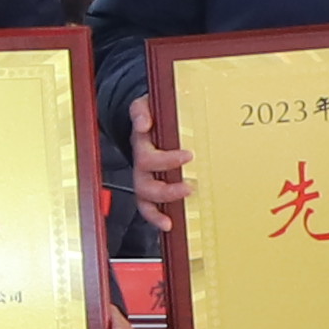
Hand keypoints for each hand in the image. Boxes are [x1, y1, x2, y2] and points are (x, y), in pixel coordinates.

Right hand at [126, 93, 185, 236]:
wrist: (145, 119)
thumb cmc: (151, 113)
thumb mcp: (145, 104)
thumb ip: (142, 110)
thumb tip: (143, 123)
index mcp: (141, 145)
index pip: (148, 156)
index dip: (166, 159)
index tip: (188, 156)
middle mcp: (140, 165)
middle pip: (145, 184)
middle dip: (167, 189)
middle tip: (188, 187)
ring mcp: (144, 178)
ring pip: (145, 198)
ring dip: (161, 205)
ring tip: (177, 210)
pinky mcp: (149, 188)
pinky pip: (147, 206)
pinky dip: (156, 217)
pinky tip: (169, 224)